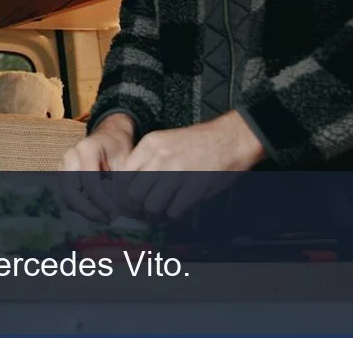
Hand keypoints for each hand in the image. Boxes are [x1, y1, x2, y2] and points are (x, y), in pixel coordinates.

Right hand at [58, 113, 134, 221]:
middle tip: (107, 219)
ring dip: (83, 209)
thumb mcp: (126, 161)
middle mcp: (70, 155)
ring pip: (67, 195)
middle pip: (71, 191)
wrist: (110, 136)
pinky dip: (80, 205)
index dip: (102, 201)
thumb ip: (121, 181)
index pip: (90, 182)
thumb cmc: (119, 147)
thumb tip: (120, 208)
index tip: (115, 213)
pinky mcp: (62, 173)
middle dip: (88, 210)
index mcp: (87, 148)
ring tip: (103, 216)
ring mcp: (63, 163)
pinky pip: (67, 194)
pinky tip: (96, 210)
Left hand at [117, 112, 264, 219]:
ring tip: (160, 212)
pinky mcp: (194, 186)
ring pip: (150, 205)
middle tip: (141, 212)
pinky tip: (178, 208)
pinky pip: (173, 211)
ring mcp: (177, 171)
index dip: (122, 194)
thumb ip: (148, 161)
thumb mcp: (166, 143)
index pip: (123, 175)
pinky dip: (173, 214)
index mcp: (150, 144)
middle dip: (135, 208)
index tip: (127, 202)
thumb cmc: (198, 143)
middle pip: (132, 193)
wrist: (230, 138)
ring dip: (154, 214)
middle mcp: (160, 156)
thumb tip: (130, 188)